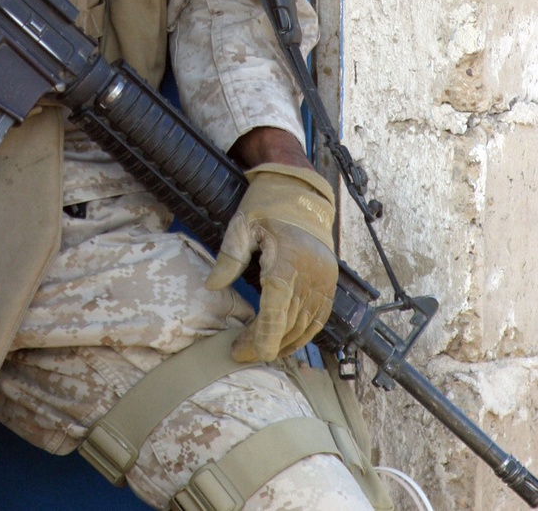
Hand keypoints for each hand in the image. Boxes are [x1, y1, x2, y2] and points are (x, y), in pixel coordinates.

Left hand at [204, 160, 337, 361]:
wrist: (301, 188)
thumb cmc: (268, 204)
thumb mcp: (242, 224)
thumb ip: (229, 258)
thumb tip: (212, 287)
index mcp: (287, 263)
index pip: (275, 316)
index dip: (259, 341)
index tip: (240, 353)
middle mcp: (310, 277)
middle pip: (288, 326)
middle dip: (264, 345)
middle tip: (239, 351)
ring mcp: (324, 281)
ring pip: (306, 327)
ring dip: (284, 344)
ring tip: (259, 349)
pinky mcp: (329, 281)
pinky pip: (320, 317)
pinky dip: (303, 333)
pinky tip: (286, 339)